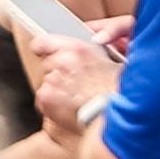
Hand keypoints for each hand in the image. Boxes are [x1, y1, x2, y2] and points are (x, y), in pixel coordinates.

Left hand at [17, 13, 131, 141]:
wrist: (112, 116)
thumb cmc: (116, 93)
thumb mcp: (111, 64)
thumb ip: (92, 56)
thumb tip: (87, 56)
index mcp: (77, 49)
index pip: (44, 42)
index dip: (43, 49)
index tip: (43, 53)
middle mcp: (61, 61)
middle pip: (48, 65)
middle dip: (58, 74)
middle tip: (75, 85)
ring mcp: (51, 79)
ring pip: (46, 83)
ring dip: (56, 90)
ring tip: (75, 99)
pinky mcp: (45, 97)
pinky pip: (43, 100)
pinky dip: (52, 105)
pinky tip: (68, 109)